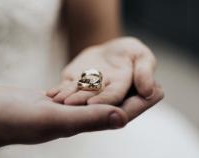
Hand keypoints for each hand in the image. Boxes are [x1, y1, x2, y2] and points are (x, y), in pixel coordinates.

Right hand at [0, 86, 158, 149]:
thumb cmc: (15, 120)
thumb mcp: (54, 118)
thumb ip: (87, 119)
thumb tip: (121, 118)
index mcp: (79, 124)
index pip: (117, 114)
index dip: (140, 104)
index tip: (159, 91)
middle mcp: (75, 119)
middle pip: (111, 106)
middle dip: (132, 96)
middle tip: (151, 82)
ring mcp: (64, 110)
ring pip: (97, 99)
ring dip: (115, 90)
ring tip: (129, 78)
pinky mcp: (53, 101)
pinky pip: (80, 94)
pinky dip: (93, 86)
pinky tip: (98, 80)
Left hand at [47, 37, 161, 105]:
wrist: (110, 50)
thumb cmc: (130, 53)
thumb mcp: (142, 57)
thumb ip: (145, 72)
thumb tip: (149, 91)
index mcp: (123, 89)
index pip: (115, 97)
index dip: (105, 100)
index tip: (93, 103)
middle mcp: (104, 94)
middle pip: (93, 100)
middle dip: (81, 103)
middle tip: (69, 104)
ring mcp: (88, 92)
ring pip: (77, 96)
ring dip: (67, 99)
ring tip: (57, 100)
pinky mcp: (75, 87)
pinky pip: (67, 90)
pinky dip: (59, 92)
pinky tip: (49, 94)